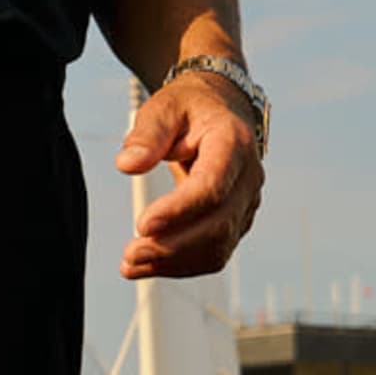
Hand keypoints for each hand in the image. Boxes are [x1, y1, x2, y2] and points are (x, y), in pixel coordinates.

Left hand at [114, 74, 262, 282]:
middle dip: (173, 246)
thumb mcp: (164, 108)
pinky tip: (146, 266)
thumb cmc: (189, 109)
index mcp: (233, 143)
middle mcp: (248, 177)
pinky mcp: (236, 222)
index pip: (212, 186)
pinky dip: (180, 265)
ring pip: (218, 247)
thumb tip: (127, 165)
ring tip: (130, 265)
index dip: (179, 210)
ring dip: (174, 263)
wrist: (219, 112)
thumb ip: (147, 135)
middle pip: (218, 224)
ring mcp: (246, 203)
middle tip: (130, 253)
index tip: (142, 224)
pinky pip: (214, 253)